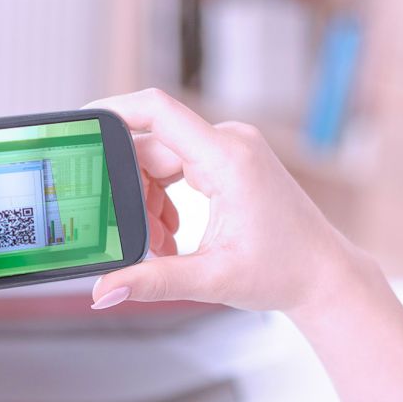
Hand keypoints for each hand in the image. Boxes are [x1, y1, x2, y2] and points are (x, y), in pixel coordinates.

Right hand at [84, 89, 364, 315]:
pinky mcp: (230, 161)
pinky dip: (165, 199)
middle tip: (138, 238)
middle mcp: (230, 142)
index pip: (157, 111)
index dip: (112, 111)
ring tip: (163, 246)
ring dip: (149, 202)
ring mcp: (231, 149)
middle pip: (151, 147)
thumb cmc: (284, 271)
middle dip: (132, 192)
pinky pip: (179, 168)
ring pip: (161, 161)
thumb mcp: (211, 279)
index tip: (79, 125)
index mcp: (228, 158)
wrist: (323, 275)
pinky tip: (172, 236)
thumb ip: (152, 281)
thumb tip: (104, 291)